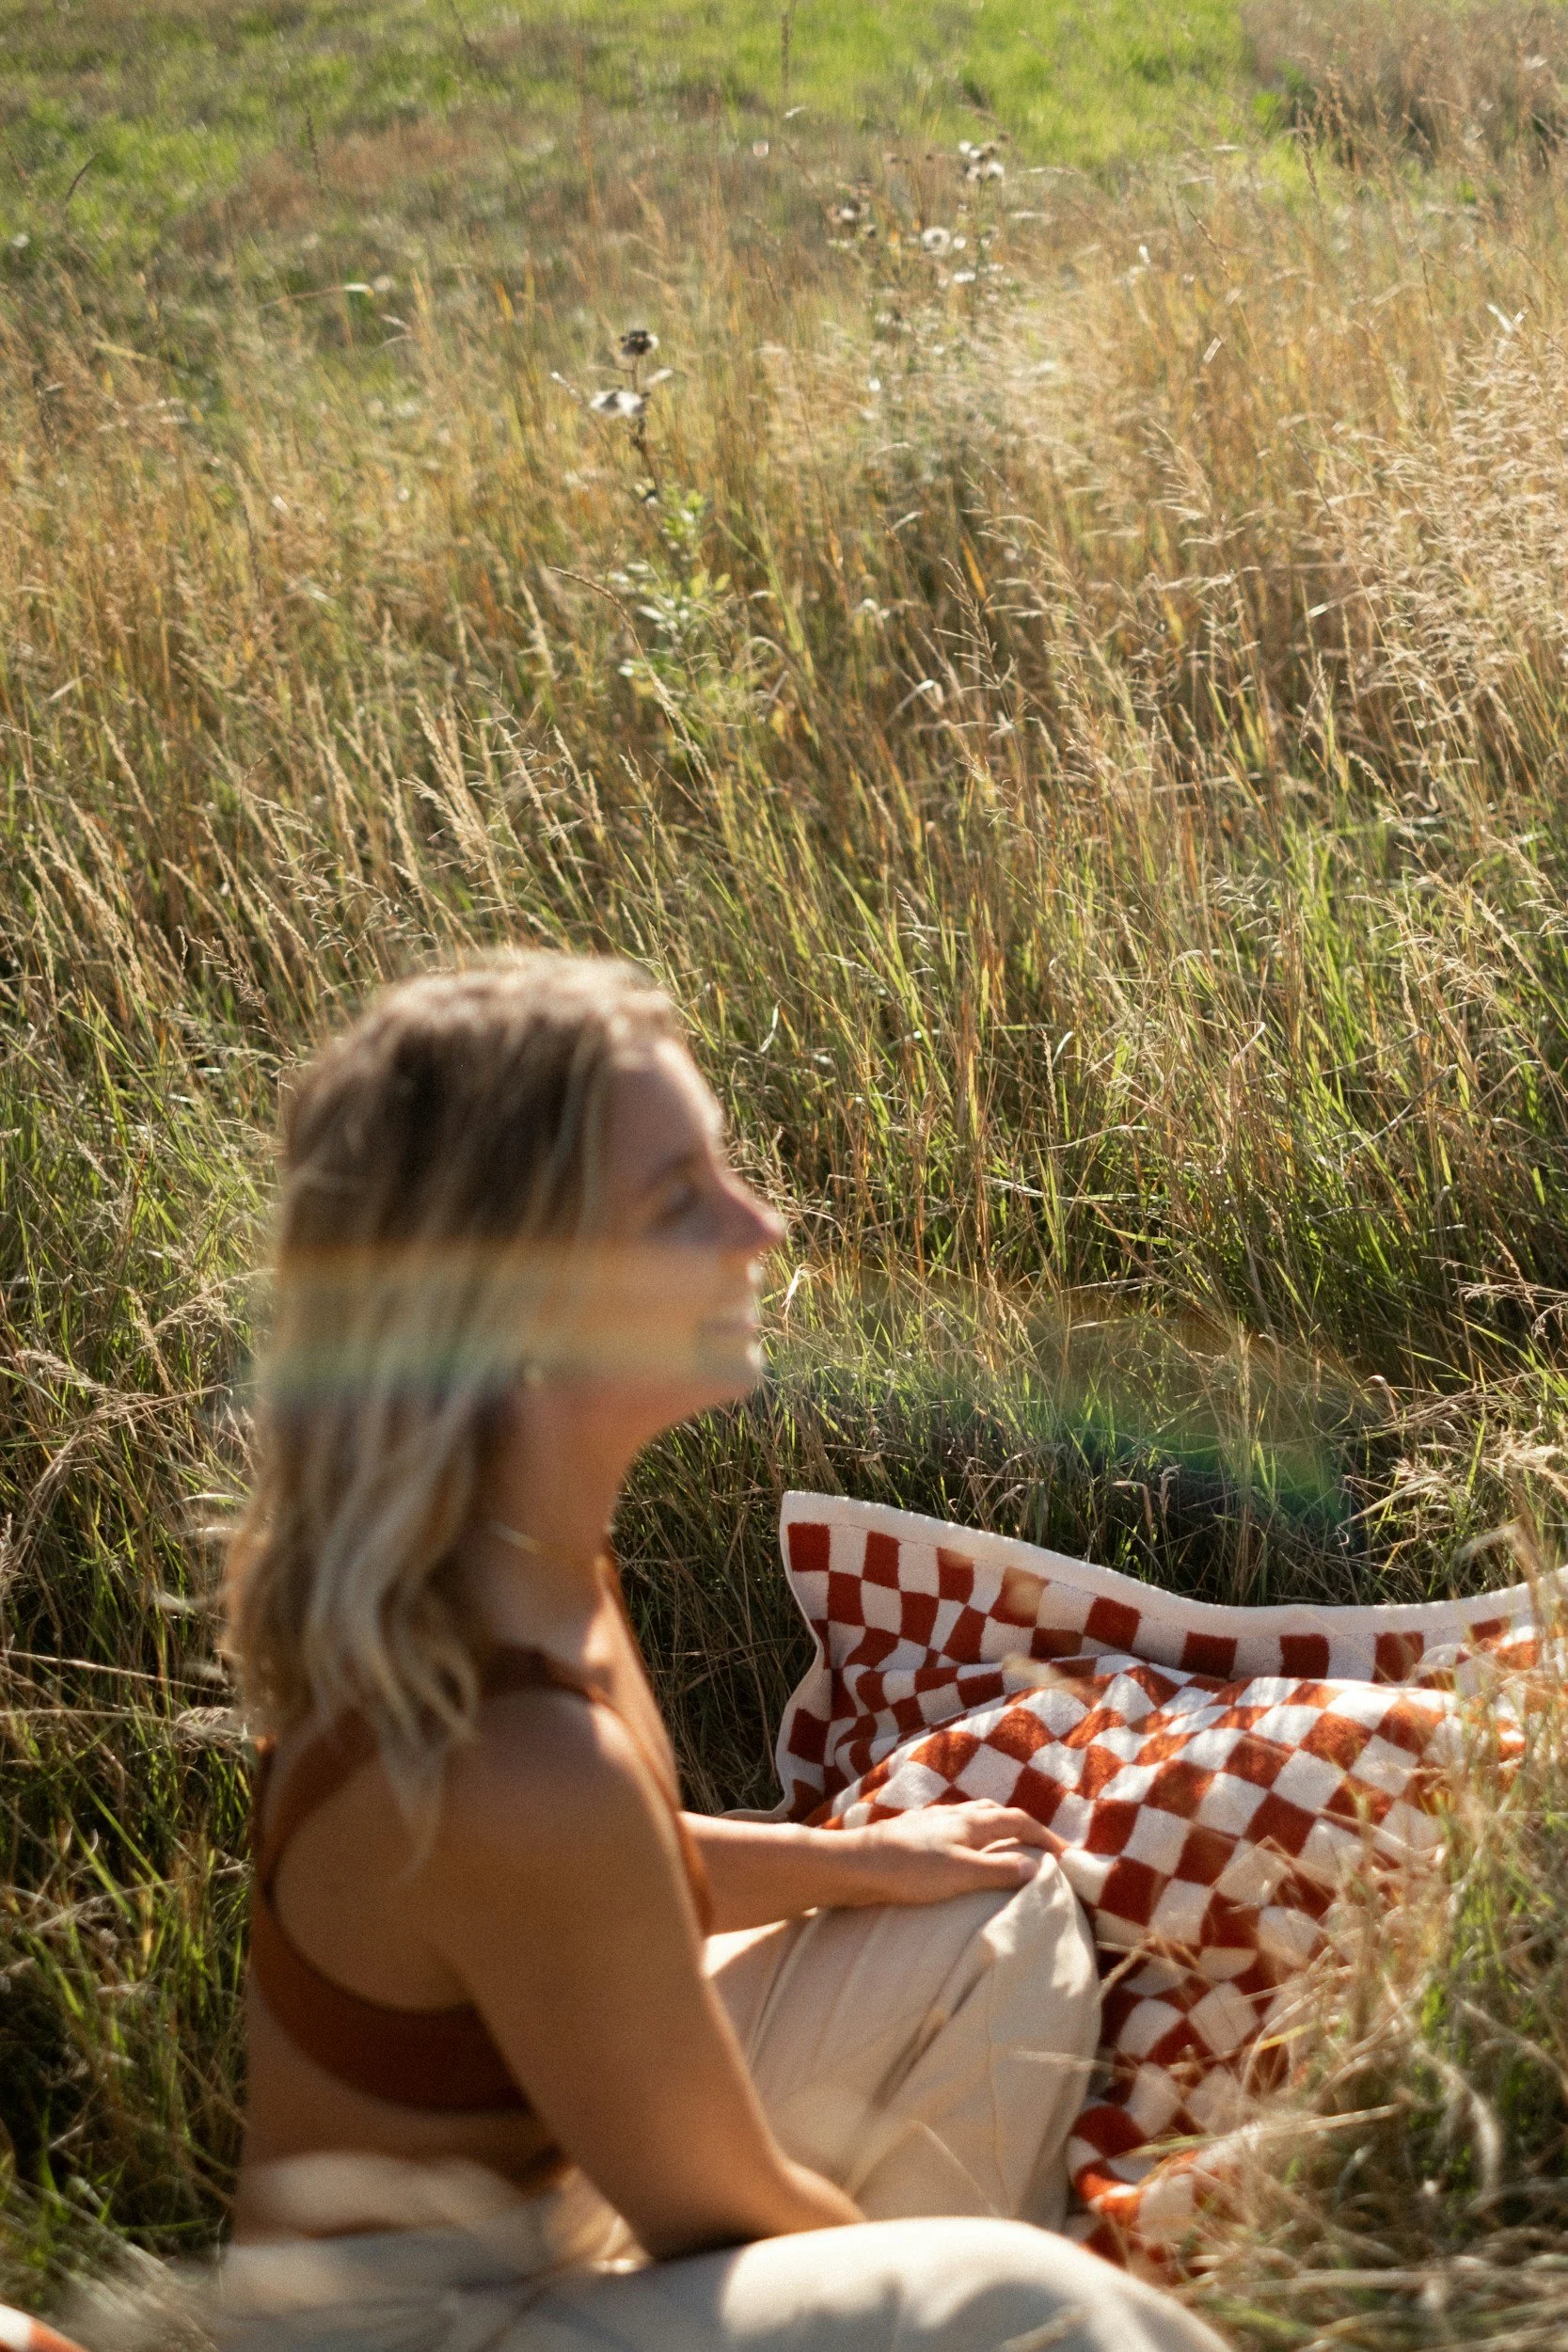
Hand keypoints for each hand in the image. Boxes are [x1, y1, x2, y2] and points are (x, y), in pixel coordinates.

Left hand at [841, 1801, 1063, 1907]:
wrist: (856, 1864)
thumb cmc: (910, 1871)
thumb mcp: (962, 1874)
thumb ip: (999, 1870)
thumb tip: (1036, 1866)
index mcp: (972, 1821)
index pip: (1019, 1820)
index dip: (1045, 1836)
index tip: (1066, 1854)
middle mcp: (954, 1814)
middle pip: (997, 1811)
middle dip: (1022, 1826)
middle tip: (1038, 1847)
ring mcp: (932, 1820)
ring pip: (973, 1816)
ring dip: (995, 1828)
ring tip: (1004, 1849)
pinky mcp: (913, 1832)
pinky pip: (954, 1827)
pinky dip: (971, 1836)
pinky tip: (961, 1852)